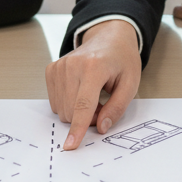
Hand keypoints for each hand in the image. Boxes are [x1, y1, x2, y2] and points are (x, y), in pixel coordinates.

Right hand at [46, 20, 140, 150]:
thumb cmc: (121, 60)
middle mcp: (72, 65)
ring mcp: (59, 66)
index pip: (83, 105)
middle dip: (88, 117)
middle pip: (71, 111)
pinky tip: (80, 91)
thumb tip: (101, 128)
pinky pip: (55, 102)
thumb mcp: (130, 84)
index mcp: (94, 67)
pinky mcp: (51, 69)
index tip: (71, 145)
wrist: (109, 37)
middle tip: (103, 105)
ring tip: (93, 96)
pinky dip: (68, 103)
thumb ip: (117, 108)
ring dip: (77, 111)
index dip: (78, 127)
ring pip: (61, 109)